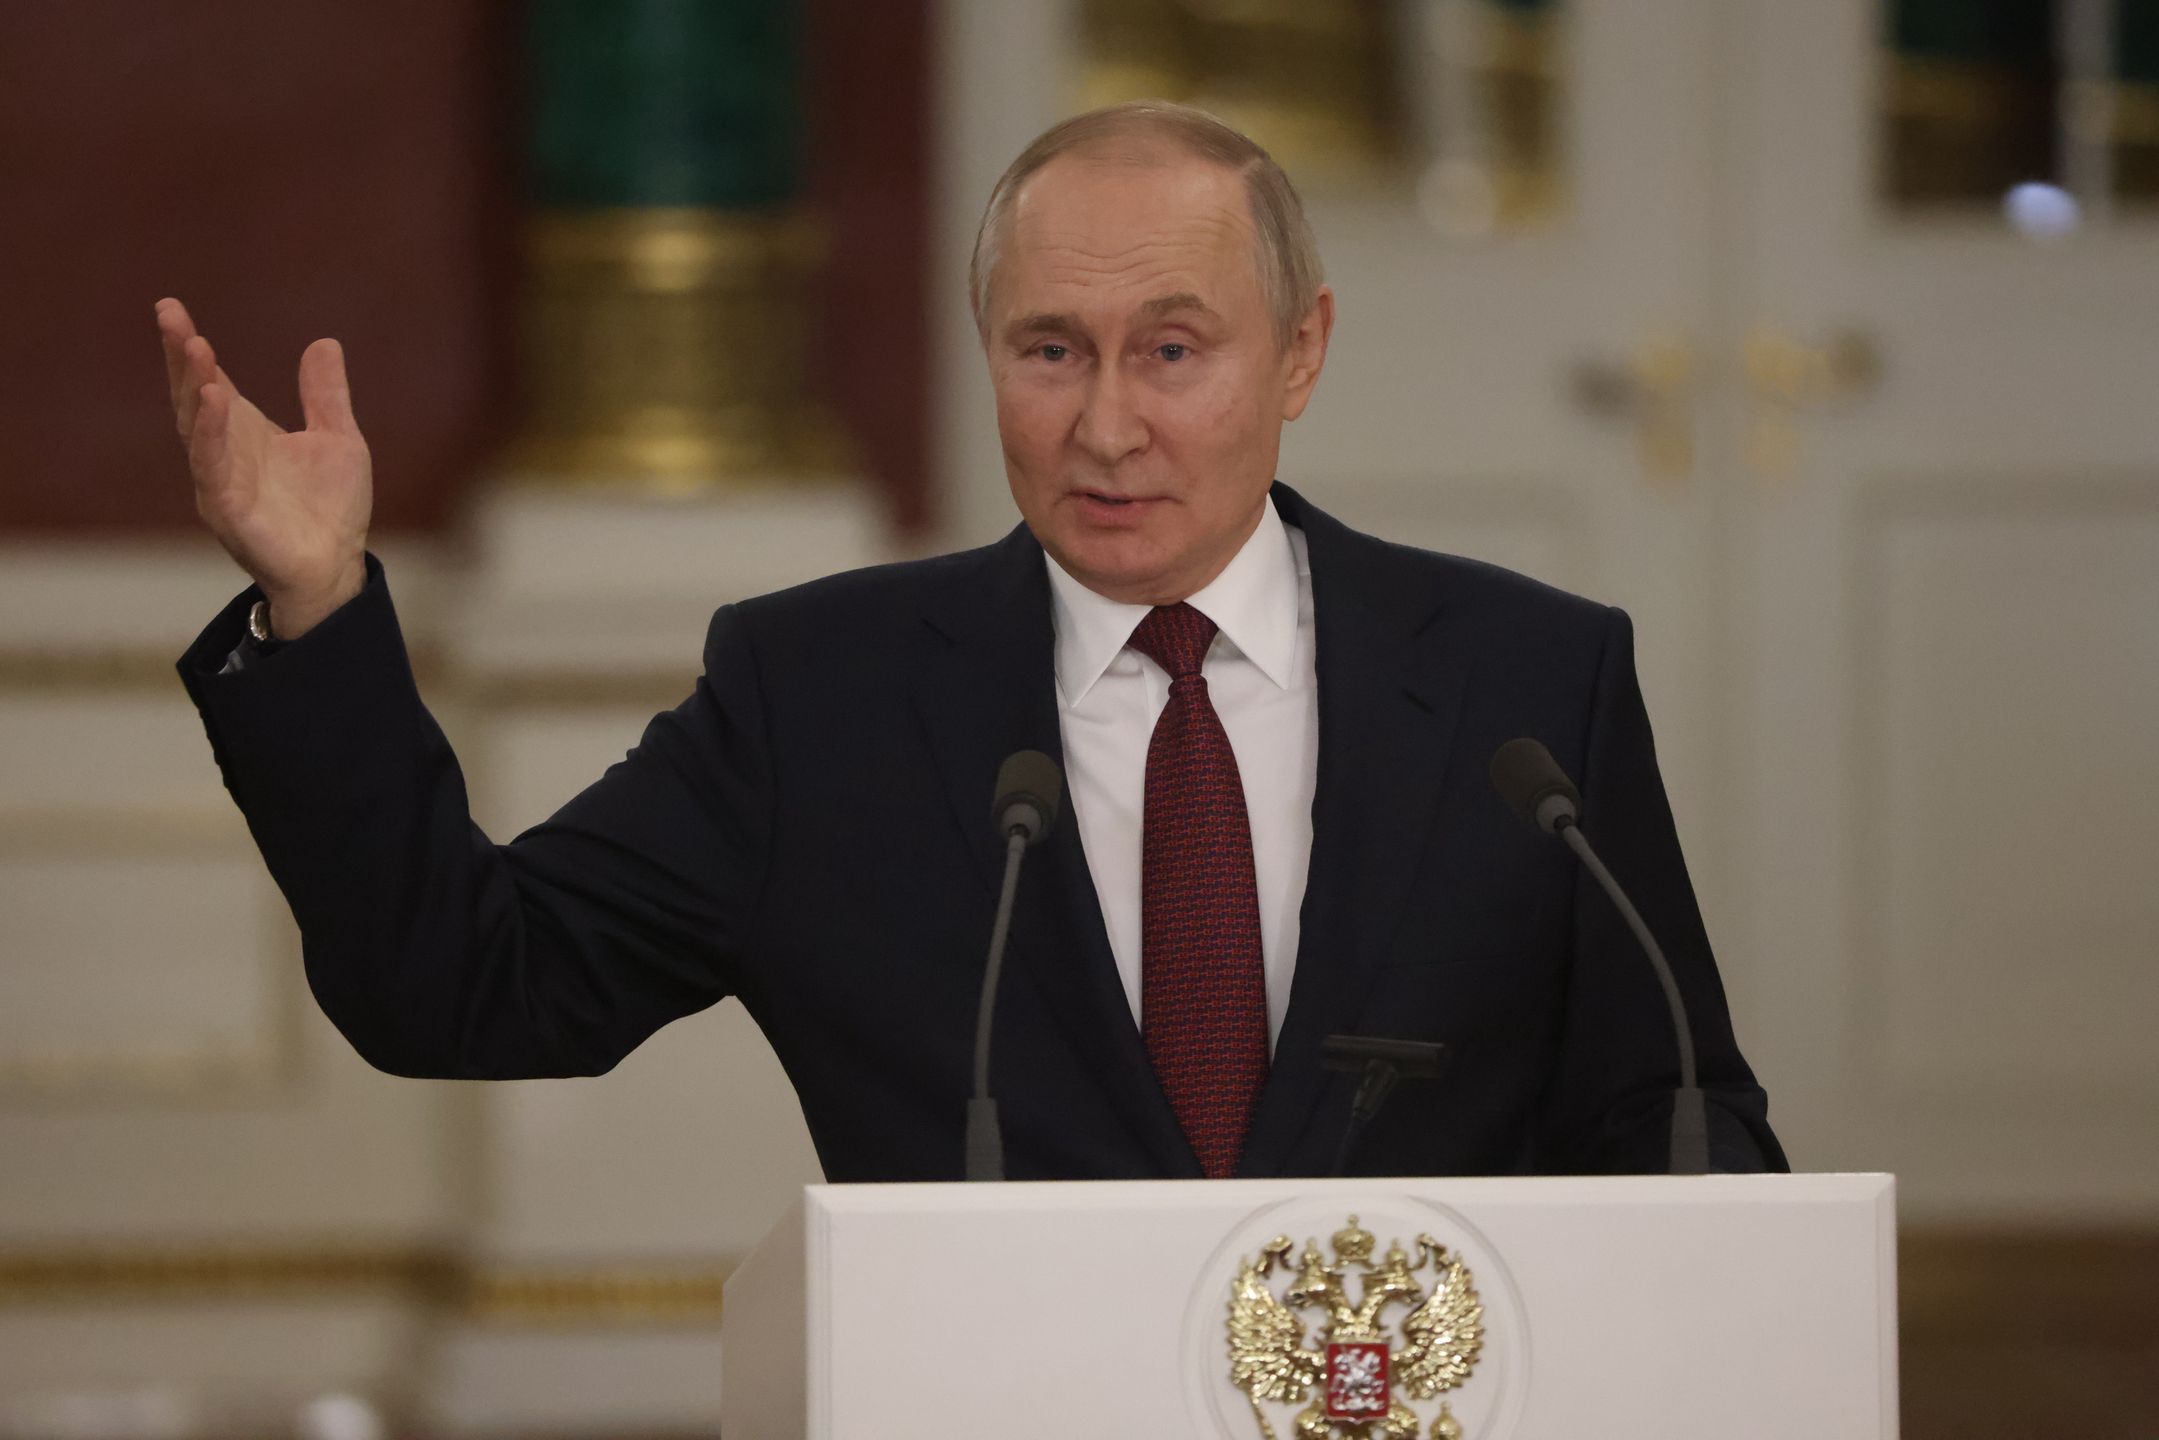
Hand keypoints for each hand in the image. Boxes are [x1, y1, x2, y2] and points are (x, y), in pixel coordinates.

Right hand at [156, 298, 371, 638]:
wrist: (336, 567)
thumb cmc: (332, 510)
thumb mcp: (337, 440)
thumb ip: (325, 395)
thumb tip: (324, 343)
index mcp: (244, 433)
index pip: (210, 382)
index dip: (190, 348)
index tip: (171, 308)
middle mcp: (224, 453)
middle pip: (193, 397)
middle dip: (181, 358)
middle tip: (170, 316)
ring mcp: (221, 482)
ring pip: (196, 428)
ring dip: (194, 387)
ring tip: (194, 346)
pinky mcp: (228, 511)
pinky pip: (212, 468)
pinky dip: (210, 433)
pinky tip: (213, 399)